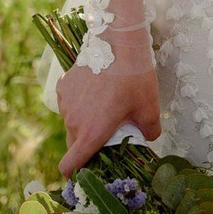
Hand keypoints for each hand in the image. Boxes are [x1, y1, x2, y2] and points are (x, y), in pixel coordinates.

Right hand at [57, 60, 160, 176]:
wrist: (120, 41)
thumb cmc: (136, 77)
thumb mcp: (150, 107)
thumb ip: (150, 130)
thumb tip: (149, 138)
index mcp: (91, 133)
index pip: (70, 165)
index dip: (74, 172)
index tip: (83, 171)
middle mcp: (74, 121)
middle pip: (74, 143)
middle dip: (87, 142)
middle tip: (107, 128)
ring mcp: (66, 103)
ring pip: (72, 121)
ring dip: (84, 119)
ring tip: (105, 102)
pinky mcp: (63, 85)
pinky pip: (69, 102)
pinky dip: (79, 101)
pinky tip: (95, 88)